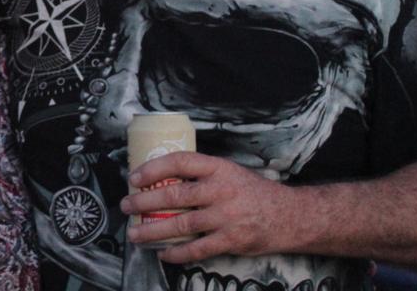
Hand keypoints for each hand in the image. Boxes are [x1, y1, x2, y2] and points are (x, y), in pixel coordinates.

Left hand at [120, 151, 300, 262]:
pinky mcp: (231, 240)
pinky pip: (197, 249)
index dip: (153, 168)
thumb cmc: (254, 192)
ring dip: (153, 231)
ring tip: (135, 234)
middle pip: (174, 195)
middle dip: (144, 202)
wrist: (290, 216)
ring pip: (181, 225)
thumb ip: (203, 174)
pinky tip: (163, 253)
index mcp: (219, 168)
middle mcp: (221, 190)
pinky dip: (177, 253)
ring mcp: (226, 217)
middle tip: (126, 206)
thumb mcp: (230, 172)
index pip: (180, 162)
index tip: (134, 177)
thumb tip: (163, 177)